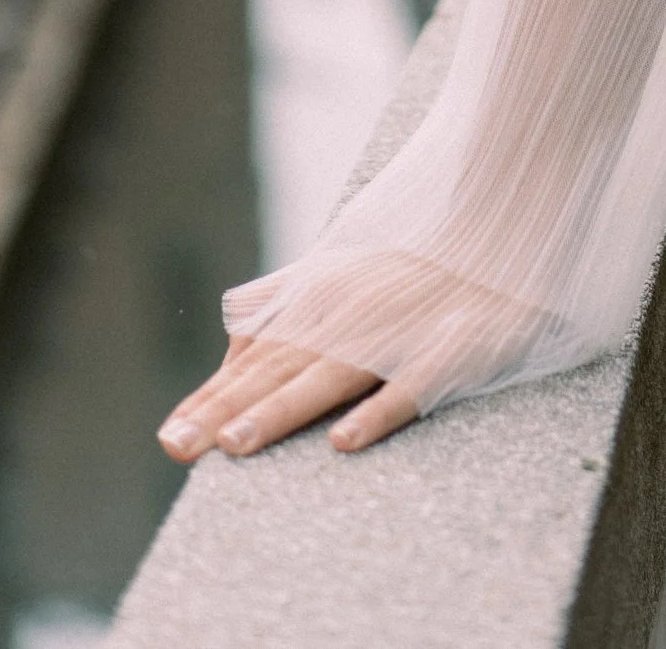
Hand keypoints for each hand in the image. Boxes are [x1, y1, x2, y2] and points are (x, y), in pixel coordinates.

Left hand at [156, 250, 546, 462]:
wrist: (496, 218)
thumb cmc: (413, 250)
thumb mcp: (339, 263)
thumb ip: (284, 297)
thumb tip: (230, 333)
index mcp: (320, 302)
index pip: (256, 359)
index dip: (210, 398)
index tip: (169, 438)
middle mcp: (348, 319)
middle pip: (278, 372)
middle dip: (223, 411)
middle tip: (177, 447)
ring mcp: (396, 334)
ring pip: (329, 378)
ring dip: (281, 410)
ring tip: (236, 444)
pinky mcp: (447, 350)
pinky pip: (407, 387)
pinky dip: (375, 411)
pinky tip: (344, 440)